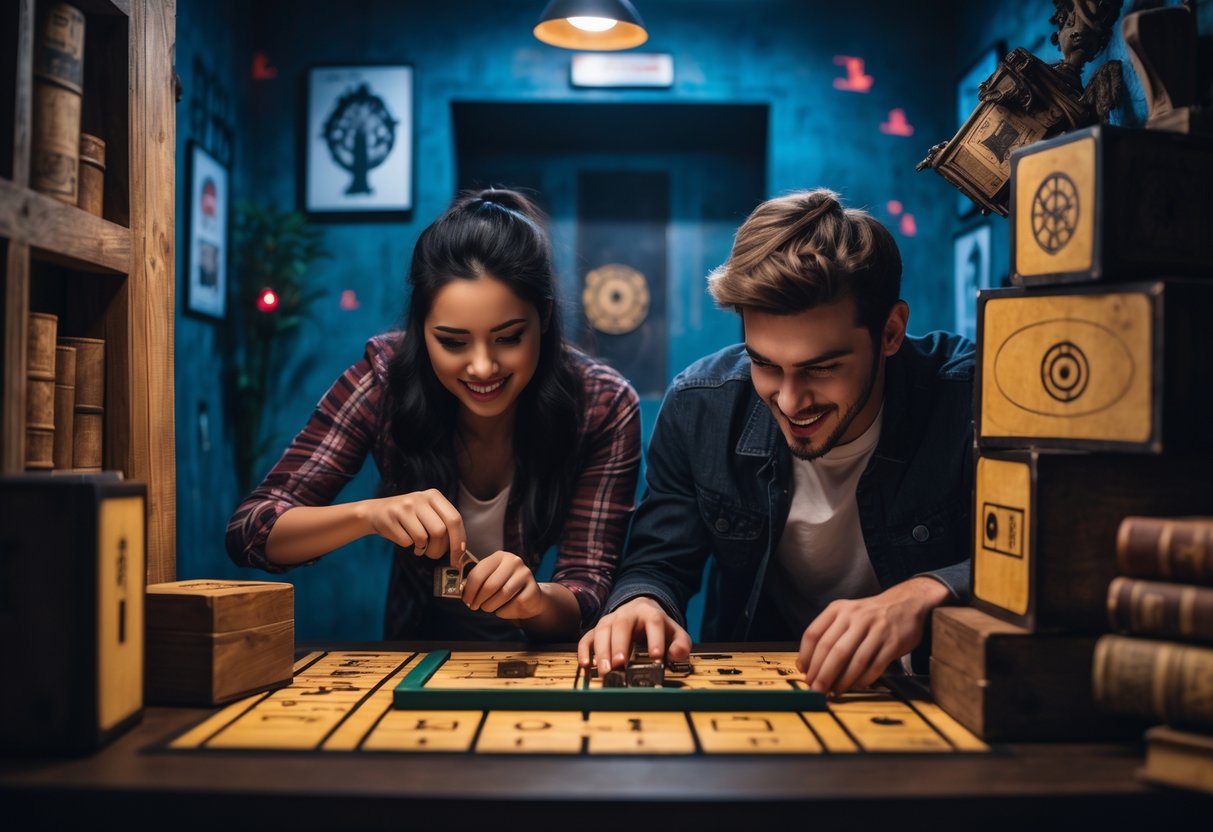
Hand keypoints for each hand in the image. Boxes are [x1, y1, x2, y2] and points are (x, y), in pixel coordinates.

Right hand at [362, 488, 465, 558]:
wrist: (376, 512)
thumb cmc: (409, 518)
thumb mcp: (428, 512)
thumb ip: (445, 525)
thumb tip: (462, 551)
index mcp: (434, 496)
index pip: (454, 519)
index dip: (459, 541)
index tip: (459, 557)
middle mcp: (421, 498)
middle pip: (440, 531)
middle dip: (440, 549)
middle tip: (435, 556)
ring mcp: (405, 506)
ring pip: (423, 538)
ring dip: (423, 549)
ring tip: (419, 545)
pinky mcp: (392, 517)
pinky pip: (407, 542)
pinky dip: (408, 546)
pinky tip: (404, 538)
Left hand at [462, 551, 544, 620]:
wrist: (530, 597)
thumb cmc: (505, 588)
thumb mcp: (491, 579)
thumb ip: (479, 582)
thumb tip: (465, 594)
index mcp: (500, 556)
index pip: (479, 573)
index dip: (470, 589)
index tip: (466, 600)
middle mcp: (514, 561)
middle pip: (490, 585)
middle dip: (479, 599)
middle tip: (475, 606)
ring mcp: (525, 574)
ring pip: (502, 595)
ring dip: (491, 606)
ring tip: (489, 608)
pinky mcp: (533, 589)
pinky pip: (514, 604)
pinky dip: (505, 611)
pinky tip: (505, 609)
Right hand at [577, 596, 691, 675]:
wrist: (639, 610)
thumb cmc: (657, 626)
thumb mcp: (674, 632)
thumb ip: (681, 644)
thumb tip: (675, 654)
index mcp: (649, 613)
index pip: (654, 622)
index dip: (655, 638)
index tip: (656, 656)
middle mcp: (627, 614)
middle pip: (622, 626)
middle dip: (620, 645)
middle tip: (620, 665)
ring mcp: (610, 621)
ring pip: (603, 631)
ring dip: (602, 651)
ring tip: (605, 671)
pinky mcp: (598, 630)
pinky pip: (587, 638)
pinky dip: (584, 651)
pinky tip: (586, 665)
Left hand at [796, 577, 950, 694]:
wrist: (906, 603)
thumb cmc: (870, 615)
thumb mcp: (846, 614)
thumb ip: (828, 634)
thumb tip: (807, 666)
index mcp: (838, 609)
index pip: (814, 634)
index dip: (806, 657)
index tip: (804, 673)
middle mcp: (856, 617)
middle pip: (832, 649)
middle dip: (822, 673)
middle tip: (816, 689)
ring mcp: (876, 629)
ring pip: (854, 660)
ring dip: (842, 680)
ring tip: (834, 691)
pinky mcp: (893, 642)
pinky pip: (875, 666)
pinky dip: (864, 679)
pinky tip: (857, 686)